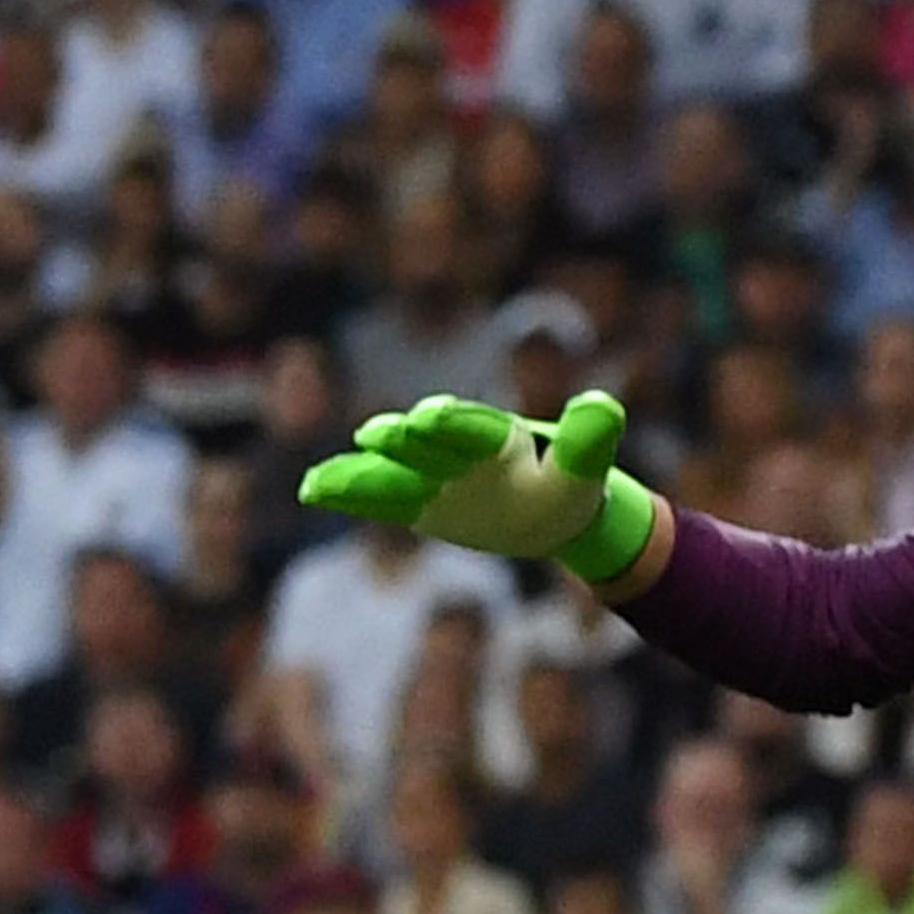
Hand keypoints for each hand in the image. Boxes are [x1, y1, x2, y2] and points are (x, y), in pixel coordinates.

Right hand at [293, 387, 664, 580]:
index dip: (453, 423)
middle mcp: (457, 449)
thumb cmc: (569, 485)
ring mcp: (432, 474)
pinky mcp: (416, 499)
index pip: (474, 429)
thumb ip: (590, 440)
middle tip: (376, 434)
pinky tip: (311, 490)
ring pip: (390, 471)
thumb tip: (602, 407)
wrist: (551, 507)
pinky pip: (378, 495)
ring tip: (318, 482)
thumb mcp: (586, 468)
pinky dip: (348, 490)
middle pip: (427, 445)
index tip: (430, 415)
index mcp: (498, 438)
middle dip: (405, 440)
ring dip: (358, 473)